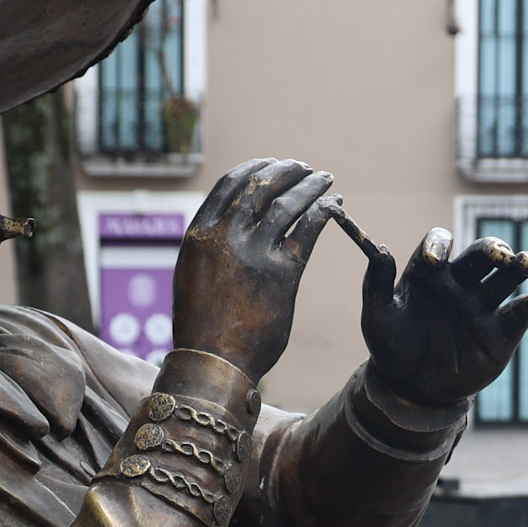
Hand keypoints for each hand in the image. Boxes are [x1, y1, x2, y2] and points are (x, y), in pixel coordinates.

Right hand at [169, 158, 335, 378]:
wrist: (212, 363)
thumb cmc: (202, 325)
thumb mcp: (192, 274)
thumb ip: (209, 245)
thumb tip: (228, 222)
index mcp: (199, 234)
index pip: (230, 184)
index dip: (256, 168)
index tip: (273, 163)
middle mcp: (225, 238)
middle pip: (262, 186)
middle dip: (288, 171)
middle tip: (305, 168)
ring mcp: (254, 254)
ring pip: (288, 204)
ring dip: (311, 186)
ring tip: (326, 180)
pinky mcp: (282, 274)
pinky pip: (308, 230)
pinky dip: (324, 211)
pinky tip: (335, 206)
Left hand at [352, 224, 527, 408]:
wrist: (411, 390)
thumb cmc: (391, 348)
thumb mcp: (377, 317)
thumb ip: (376, 284)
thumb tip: (381, 248)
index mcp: (430, 272)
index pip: (441, 242)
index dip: (440, 244)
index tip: (436, 261)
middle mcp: (460, 282)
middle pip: (483, 253)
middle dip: (495, 249)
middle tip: (501, 257)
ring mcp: (483, 306)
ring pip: (509, 276)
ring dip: (522, 265)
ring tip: (527, 264)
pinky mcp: (503, 332)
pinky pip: (527, 311)